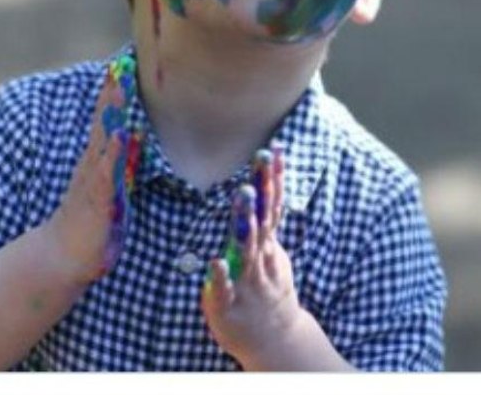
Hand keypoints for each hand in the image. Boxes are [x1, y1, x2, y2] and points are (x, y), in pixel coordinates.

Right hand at [46, 54, 141, 284]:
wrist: (62, 255)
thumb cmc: (90, 226)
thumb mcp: (110, 191)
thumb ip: (120, 165)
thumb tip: (136, 139)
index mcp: (98, 162)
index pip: (107, 121)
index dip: (115, 94)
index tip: (123, 65)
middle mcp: (93, 164)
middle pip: (104, 121)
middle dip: (113, 92)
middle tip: (121, 62)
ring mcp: (94, 178)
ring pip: (104, 138)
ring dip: (112, 112)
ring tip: (120, 86)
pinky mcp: (98, 197)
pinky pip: (107, 169)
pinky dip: (115, 150)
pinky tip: (124, 133)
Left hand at [202, 149, 303, 366]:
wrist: (275, 342)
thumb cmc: (266, 290)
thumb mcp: (270, 253)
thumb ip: (263, 223)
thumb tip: (262, 188)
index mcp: (266, 245)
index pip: (271, 205)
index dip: (273, 178)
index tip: (274, 148)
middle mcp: (259, 259)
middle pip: (262, 218)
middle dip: (262, 188)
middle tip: (261, 158)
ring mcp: (246, 280)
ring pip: (246, 248)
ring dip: (245, 222)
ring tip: (243, 194)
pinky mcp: (228, 304)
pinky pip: (224, 289)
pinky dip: (220, 275)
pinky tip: (214, 261)